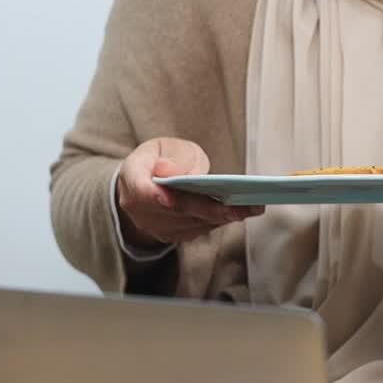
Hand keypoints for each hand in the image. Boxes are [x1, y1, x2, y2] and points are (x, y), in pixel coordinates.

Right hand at [115, 137, 262, 250]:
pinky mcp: (170, 235)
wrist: (148, 178)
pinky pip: (197, 230)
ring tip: (250, 208)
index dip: (155, 196)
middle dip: (209, 209)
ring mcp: (153, 225)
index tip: (170, 198)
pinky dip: (219, 221)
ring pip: (190, 223)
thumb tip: (171, 172)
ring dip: (221, 217)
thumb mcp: (168, 147)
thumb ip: (175, 158)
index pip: (140, 190)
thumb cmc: (161, 158)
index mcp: (132, 177)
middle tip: (239, 207)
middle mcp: (138, 207)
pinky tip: (240, 212)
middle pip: (175, 210)